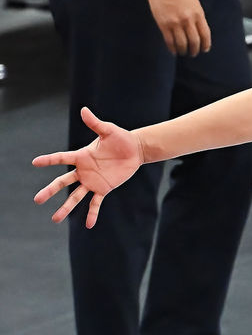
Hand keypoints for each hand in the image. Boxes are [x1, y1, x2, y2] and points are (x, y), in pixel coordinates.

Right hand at [33, 107, 144, 227]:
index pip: (61, 158)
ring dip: (66, 208)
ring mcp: (92, 181)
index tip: (34, 162)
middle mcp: (84, 171)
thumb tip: (84, 110)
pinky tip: (88, 225)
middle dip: (50, 191)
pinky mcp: (104, 188)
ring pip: (75, 196)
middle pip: (63, 182)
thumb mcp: (108, 130)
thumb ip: (95, 123)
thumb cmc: (120, 138)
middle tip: (37, 200)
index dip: (49, 160)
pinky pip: (96, 203)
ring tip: (55, 219)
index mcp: (82, 156)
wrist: (135, 150)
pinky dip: (92, 213)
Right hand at [145, 0, 211, 55]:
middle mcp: (188, 20)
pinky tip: (174, 50)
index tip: (205, 49)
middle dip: (195, 50)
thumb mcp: (195, 3)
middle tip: (193, 54)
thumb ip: (198, 17)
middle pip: (194, 41)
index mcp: (198, 14)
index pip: (205, 34)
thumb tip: (200, 32)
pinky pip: (169, 41)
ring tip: (184, 52)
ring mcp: (175, 23)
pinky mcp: (163, 24)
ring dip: (184, 51)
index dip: (206, 45)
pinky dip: (172, 48)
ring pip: (182, 44)